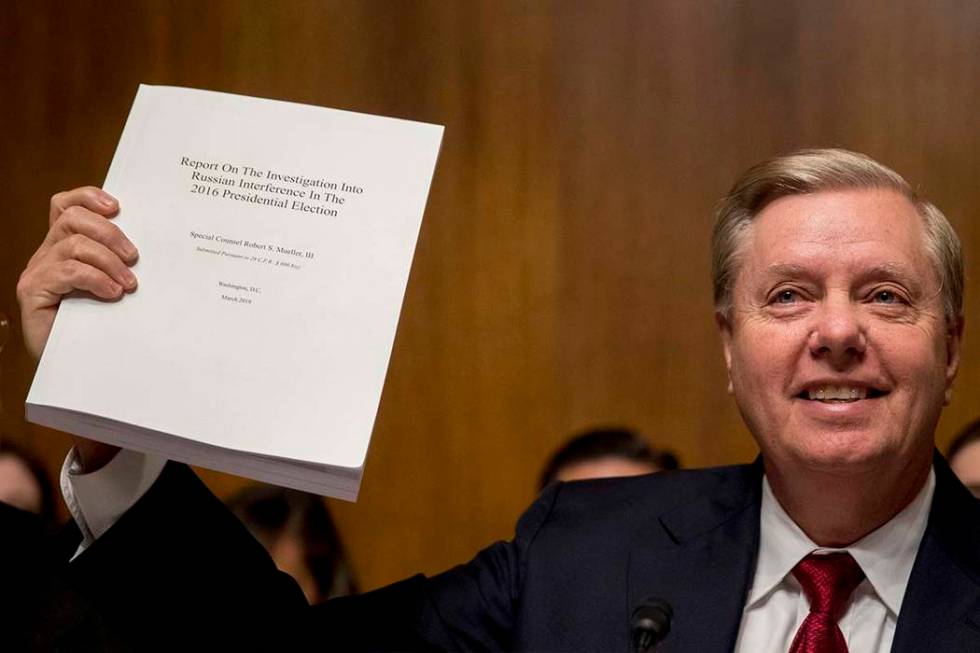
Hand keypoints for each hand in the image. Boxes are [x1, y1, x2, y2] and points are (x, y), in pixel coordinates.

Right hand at [17, 186, 137, 358]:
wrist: (77, 364)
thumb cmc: (99, 325)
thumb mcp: (113, 286)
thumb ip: (119, 264)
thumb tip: (148, 249)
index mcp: (64, 247)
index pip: (66, 206)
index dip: (88, 197)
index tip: (117, 206)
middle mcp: (47, 255)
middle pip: (72, 218)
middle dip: (109, 232)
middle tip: (134, 256)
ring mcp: (37, 272)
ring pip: (74, 244)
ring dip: (109, 260)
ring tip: (129, 283)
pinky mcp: (33, 291)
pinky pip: (68, 271)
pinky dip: (96, 278)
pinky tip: (113, 293)